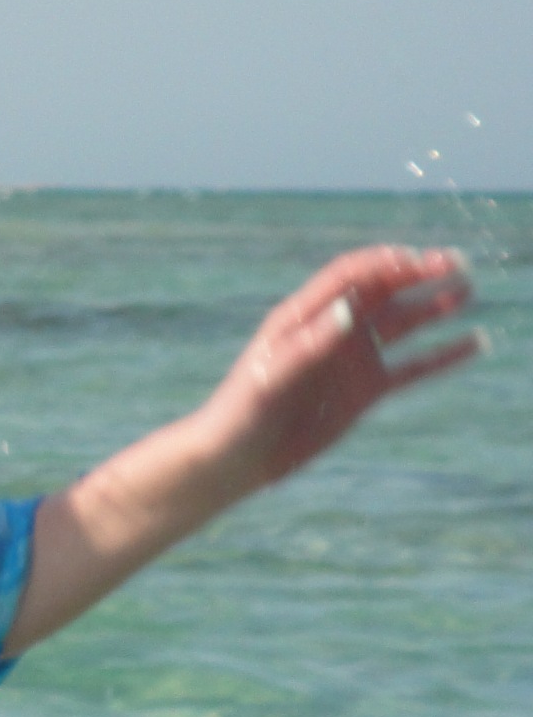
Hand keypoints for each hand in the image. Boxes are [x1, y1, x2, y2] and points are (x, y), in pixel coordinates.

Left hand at [198, 244, 480, 494]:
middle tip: (456, 261)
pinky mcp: (367, 390)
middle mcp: (332, 330)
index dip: (382, 263)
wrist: (240, 457)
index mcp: (302, 317)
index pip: (348, 277)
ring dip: (435, 304)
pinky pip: (414, 367)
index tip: (414, 259)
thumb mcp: (270, 376)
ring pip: (403, 323)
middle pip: (382, 291)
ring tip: (468, 289)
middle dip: (417, 273)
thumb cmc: (242, 412)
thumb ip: (309, 344)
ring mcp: (353, 358)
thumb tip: (348, 310)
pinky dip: (444, 355)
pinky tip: (476, 342)